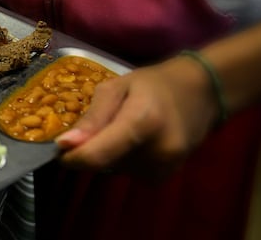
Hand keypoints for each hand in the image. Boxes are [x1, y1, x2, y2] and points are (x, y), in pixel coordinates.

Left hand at [57, 56, 217, 176]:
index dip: (73, 158)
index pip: (98, 155)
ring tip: (125, 127)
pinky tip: (137, 141)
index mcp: (142, 122)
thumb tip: (64, 144)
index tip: (59, 149)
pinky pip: (129, 173)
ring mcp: (166, 167)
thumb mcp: (117, 87)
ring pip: (115, 169)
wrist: (201, 93)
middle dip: (92, 148)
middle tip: (104, 122)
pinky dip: (124, 159)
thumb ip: (92, 117)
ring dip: (110, 153)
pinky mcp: (166, 176)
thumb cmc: (153, 84)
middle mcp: (157, 150)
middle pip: (104, 163)